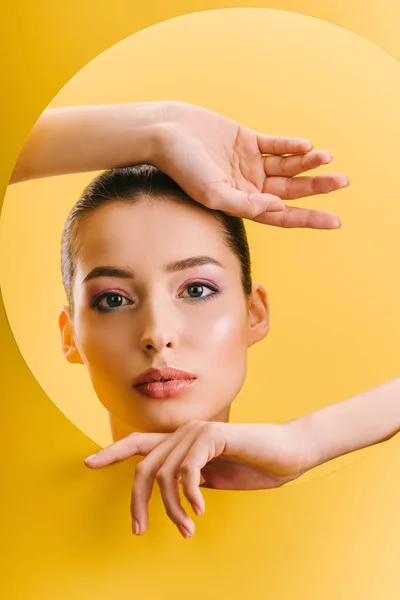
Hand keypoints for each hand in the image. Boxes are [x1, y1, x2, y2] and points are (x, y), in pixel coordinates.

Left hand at [84, 420, 310, 537]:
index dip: (112, 452)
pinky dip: (189, 495)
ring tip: (187, 529)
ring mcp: (198, 432)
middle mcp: (184, 432)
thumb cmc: (254, 466)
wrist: (288, 454)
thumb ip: (191, 478)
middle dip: (137, 502)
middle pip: (144, 467)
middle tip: (139, 530)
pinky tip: (200, 511)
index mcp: (182, 442)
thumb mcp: (215, 477)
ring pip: (164, 474)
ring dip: (172, 509)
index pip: (139, 443)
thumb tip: (171, 491)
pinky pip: (186, 470)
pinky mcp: (212, 437)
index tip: (88, 462)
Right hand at [154, 101, 348, 228]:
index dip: (308, 219)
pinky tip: (306, 146)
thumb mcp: (212, 193)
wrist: (166, 133)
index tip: (334, 222)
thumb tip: (278, 208)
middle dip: (316, 188)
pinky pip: (275, 144)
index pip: (281, 215)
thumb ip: (245, 204)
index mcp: (241, 203)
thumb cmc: (182, 167)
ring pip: (287, 166)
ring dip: (307, 163)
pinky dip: (291, 145)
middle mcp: (248, 185)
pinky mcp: (246, 139)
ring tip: (325, 157)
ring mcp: (249, 162)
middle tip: (342, 182)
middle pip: (290, 190)